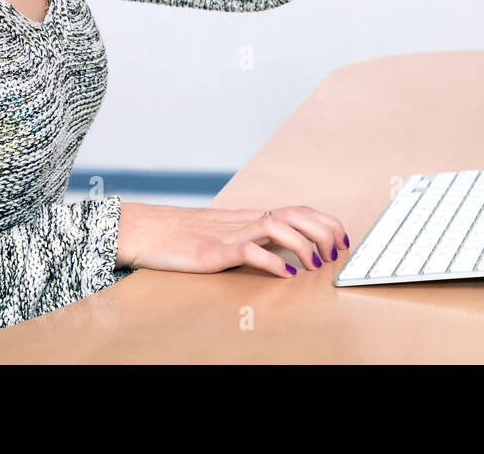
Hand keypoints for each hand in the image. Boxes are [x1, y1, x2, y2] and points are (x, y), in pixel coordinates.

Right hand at [116, 202, 348, 277]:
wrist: (141, 229)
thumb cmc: (180, 235)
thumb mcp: (224, 235)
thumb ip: (252, 240)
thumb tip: (284, 252)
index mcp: (249, 217)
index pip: (298, 210)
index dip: (325, 222)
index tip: (342, 240)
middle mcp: (243, 221)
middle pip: (295, 213)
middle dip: (324, 230)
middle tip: (336, 253)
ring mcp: (227, 235)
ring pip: (277, 225)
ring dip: (303, 244)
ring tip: (315, 264)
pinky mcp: (211, 252)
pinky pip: (247, 250)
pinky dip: (271, 261)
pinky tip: (285, 274)